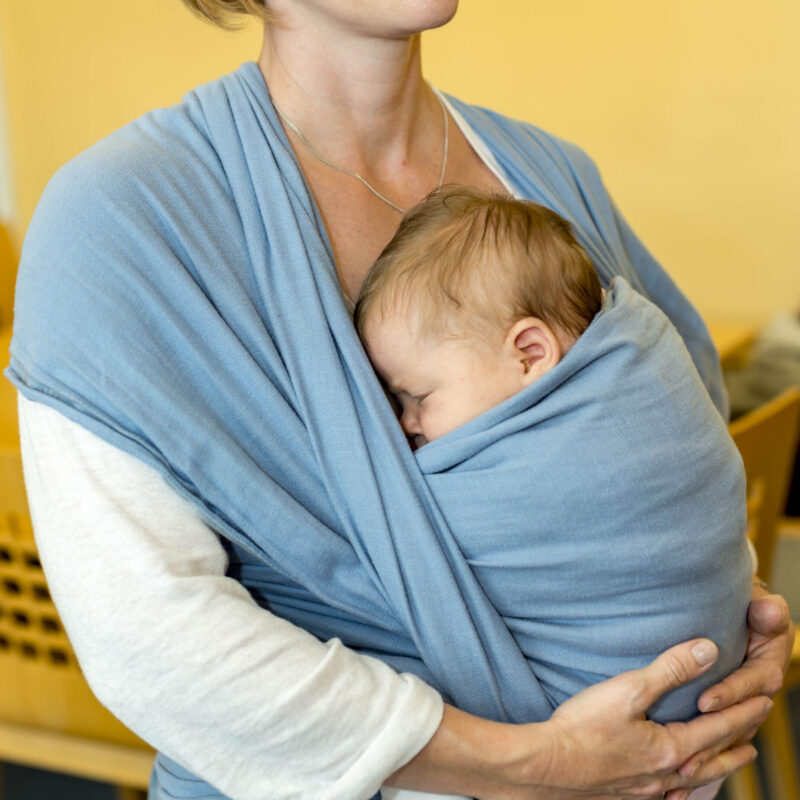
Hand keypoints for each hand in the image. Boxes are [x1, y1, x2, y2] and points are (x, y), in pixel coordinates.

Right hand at [518, 639, 769, 799]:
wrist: (547, 766)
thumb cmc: (583, 727)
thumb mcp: (629, 689)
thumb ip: (670, 669)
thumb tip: (708, 650)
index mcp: (671, 749)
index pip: (717, 728)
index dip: (742, 713)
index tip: (764, 701)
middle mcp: (665, 776)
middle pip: (712, 760)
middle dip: (735, 745)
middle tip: (754, 739)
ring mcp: (646, 791)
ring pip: (693, 782)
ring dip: (714, 768)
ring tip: (725, 761)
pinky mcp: (626, 796)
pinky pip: (668, 796)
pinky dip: (683, 790)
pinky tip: (676, 789)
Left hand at [675, 585, 794, 780]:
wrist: (754, 618)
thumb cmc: (754, 609)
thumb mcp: (764, 609)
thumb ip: (768, 612)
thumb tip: (766, 610)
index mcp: (767, 670)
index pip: (751, 686)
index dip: (729, 693)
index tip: (704, 701)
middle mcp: (756, 697)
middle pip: (736, 724)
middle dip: (712, 741)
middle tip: (685, 756)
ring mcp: (741, 710)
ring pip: (725, 739)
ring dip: (706, 757)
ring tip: (681, 771)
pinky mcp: (725, 717)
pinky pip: (714, 744)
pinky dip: (700, 762)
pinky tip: (677, 783)